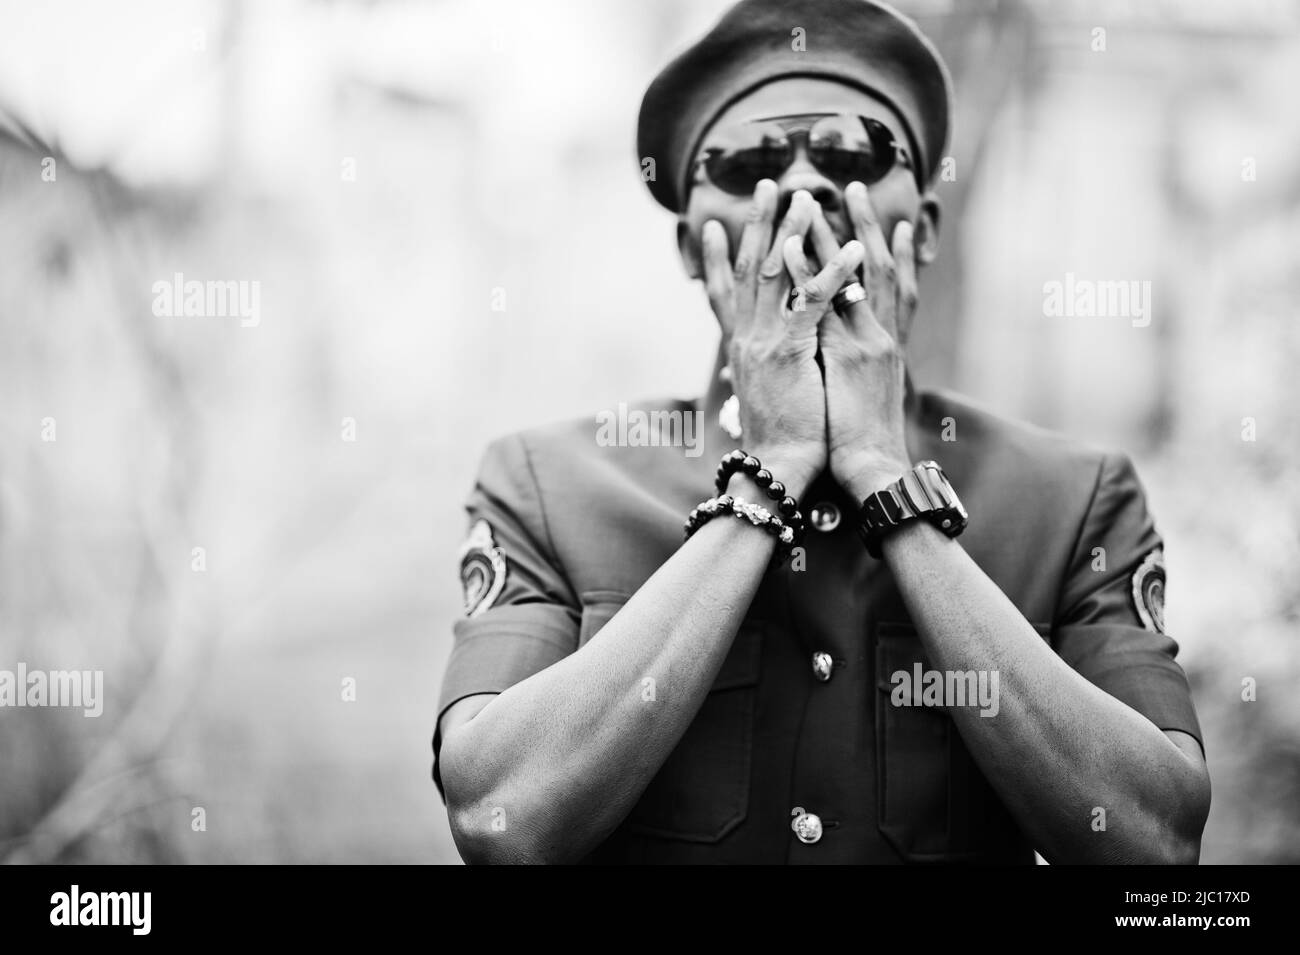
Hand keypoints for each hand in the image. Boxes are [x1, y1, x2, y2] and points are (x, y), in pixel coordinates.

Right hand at [701, 184, 863, 498]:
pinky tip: (851, 248)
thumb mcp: (765, 394)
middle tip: (766, 185)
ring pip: (777, 273)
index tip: (713, 226)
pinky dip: (832, 272)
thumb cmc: (780, 438)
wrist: (779, 467)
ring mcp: (766, 342)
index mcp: (741, 348)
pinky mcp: (790, 350)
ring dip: (793, 231)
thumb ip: (763, 367)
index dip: (718, 258)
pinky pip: (812, 300)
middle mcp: (747, 338)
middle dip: (757, 223)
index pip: (723, 293)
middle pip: (749, 268)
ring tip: (808, 198)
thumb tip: (758, 361)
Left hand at [788, 183, 914, 501]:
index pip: (891, 290)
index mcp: (885, 347)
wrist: (872, 469)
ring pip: (853, 277)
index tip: (885, 223)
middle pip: (876, 269)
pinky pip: (825, 306)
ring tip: (814, 200)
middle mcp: (880, 338)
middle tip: (852, 186)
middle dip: (864, 226)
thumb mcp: (862, 397)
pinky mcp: (849, 357)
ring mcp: (867, 344)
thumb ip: (855, 370)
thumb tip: (841, 360)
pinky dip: (810, 274)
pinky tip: (792, 248)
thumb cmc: (863, 443)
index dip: (891, 254)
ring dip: (831, 236)